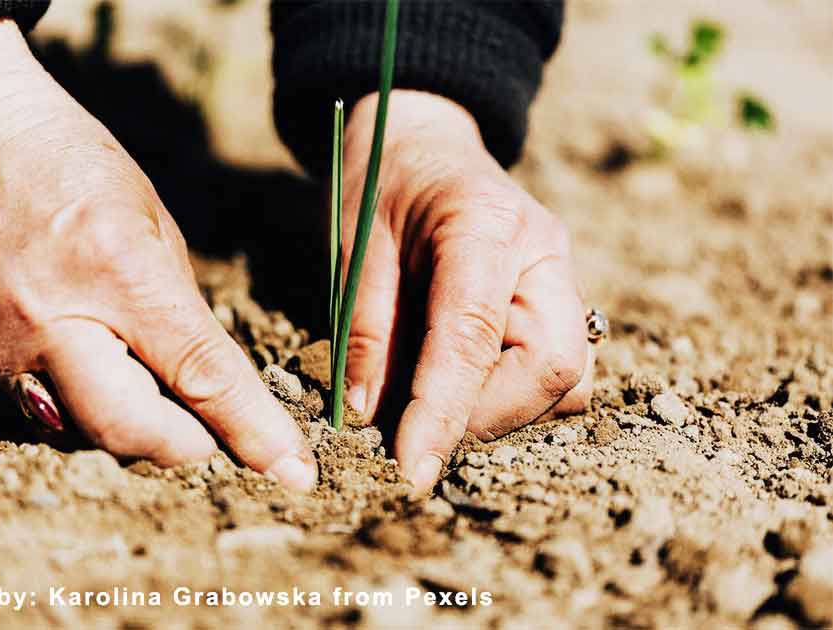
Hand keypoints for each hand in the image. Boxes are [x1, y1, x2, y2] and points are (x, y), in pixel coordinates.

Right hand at [0, 19, 315, 490]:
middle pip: (133, 432)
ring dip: (132, 426)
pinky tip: (86, 361)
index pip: (200, 375)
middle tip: (208, 430)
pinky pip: (39, 416)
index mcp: (118, 271)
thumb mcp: (156, 226)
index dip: (252, 430)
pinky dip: (79, 406)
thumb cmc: (76, 167)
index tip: (293, 472)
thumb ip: (183, 315)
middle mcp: (50, 320)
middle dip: (186, 445)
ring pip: (85, 435)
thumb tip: (212, 389)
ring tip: (140, 376)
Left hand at [341, 91, 593, 495]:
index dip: (444, 411)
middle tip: (421, 429)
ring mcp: (562, 276)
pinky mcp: (560, 299)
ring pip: (568, 378)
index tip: (411, 468)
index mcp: (486, 225)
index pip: (475, 336)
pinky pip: (560, 369)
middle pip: (553, 367)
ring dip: (505, 411)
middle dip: (487, 417)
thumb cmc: (382, 185)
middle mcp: (544, 252)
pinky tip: (465, 382)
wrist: (425, 143)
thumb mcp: (356, 246)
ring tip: (438, 402)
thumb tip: (369, 413)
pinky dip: (514, 395)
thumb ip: (366, 327)